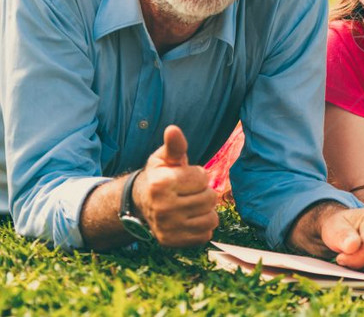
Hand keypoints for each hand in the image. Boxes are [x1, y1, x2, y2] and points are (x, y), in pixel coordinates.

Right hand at [134, 125, 218, 246]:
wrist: (142, 204)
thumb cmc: (159, 176)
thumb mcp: (165, 158)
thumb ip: (175, 146)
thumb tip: (173, 129)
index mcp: (160, 184)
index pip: (203, 178)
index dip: (198, 176)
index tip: (184, 177)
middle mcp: (162, 208)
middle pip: (210, 198)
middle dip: (203, 192)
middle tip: (188, 192)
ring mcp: (167, 228)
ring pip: (211, 217)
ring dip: (205, 210)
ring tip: (189, 205)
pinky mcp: (173, 242)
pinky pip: (206, 234)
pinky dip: (202, 226)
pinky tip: (189, 219)